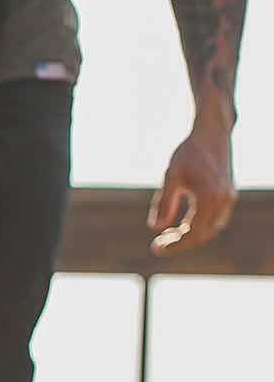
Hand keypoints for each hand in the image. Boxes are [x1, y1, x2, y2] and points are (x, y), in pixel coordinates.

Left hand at [148, 124, 237, 255]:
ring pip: (210, 230)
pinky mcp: (228, 196)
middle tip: (159, 244)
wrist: (212, 133)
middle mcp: (223, 199)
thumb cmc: (188, 152)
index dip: (174, 245)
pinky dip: (199, 227)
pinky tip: (182, 226)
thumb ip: (163, 203)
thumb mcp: (171, 177)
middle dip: (180, 243)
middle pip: (202, 235)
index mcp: (209, 196)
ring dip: (190, 237)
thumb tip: (154, 228)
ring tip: (168, 236)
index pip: (193, 233)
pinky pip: (215, 221)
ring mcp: (228, 198)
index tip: (156, 248)